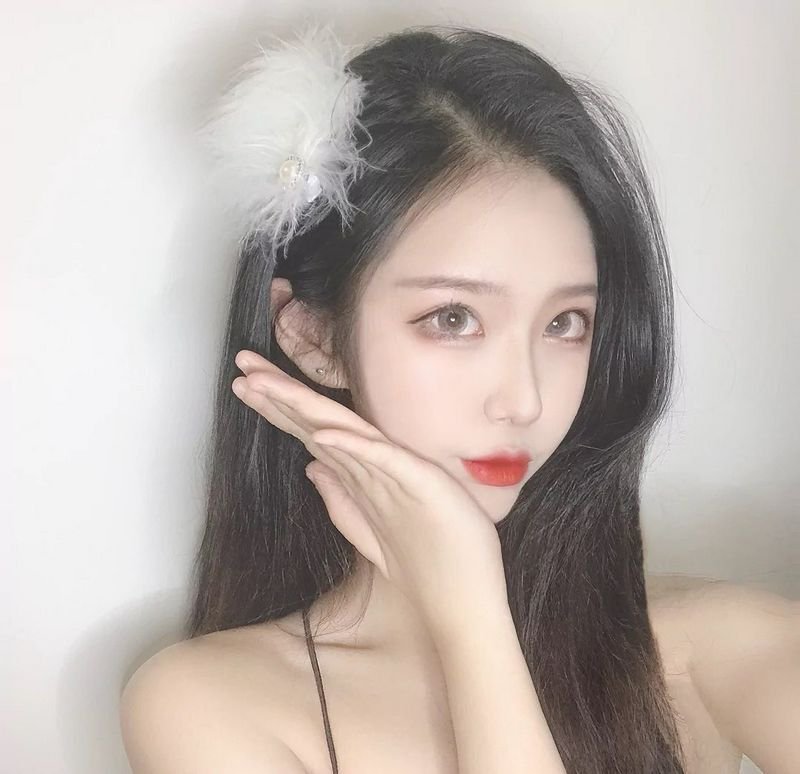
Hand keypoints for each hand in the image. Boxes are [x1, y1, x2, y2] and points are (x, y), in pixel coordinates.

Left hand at [232, 349, 505, 637]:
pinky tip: (323, 435)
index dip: (277, 407)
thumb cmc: (427, 562)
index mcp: (362, 474)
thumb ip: (342, 500)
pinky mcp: (420, 483)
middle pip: (319, 420)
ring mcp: (397, 470)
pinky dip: (352, 446)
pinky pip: (381, 461)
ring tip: (263, 382)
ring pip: (342, 429)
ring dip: (301, 405)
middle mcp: (375, 464)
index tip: (244, 385)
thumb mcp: (370, 533)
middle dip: (279, 391)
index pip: (312, 432)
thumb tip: (312, 467)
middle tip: (242, 361)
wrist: (465, 596)